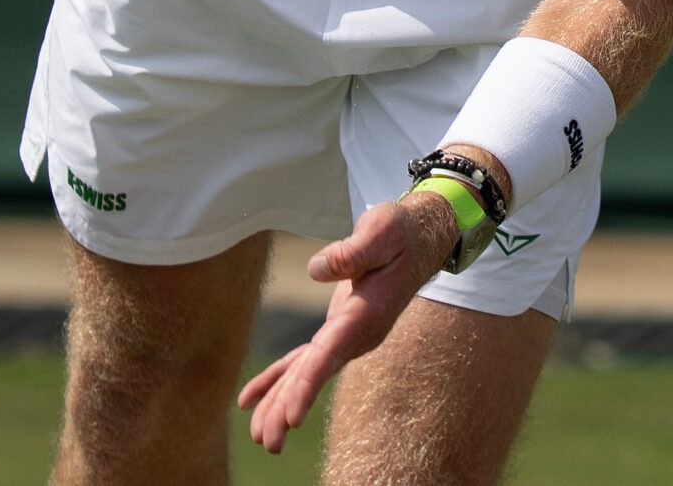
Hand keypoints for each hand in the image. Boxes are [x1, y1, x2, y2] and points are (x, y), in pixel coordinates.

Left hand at [236, 190, 453, 454]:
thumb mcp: (382, 230)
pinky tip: (253, 399)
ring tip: (257, 435)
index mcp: (366, 313)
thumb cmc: (399, 231)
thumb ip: (352, 251)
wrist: (420, 239)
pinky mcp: (338, 330)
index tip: (292, 416)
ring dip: (281, 403)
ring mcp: (348, 336)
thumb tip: (315, 269)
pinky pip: (304, 361)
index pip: (332, 352)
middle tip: (266, 441)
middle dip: (289, 407)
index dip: (309, 384)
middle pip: (317, 373)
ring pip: (309, 374)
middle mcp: (358, 334)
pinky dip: (279, 379)